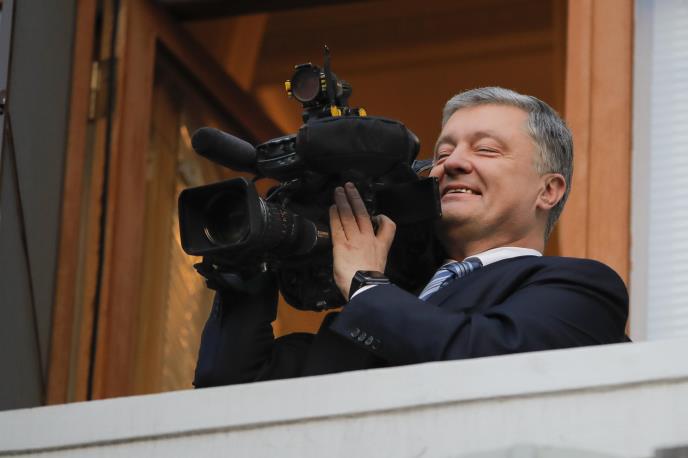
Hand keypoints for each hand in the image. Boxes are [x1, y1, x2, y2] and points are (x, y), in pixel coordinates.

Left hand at [329, 182, 395, 298]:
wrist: (366, 290)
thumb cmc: (370, 284)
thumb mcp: (378, 267)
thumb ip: (372, 255)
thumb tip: (362, 253)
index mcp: (380, 246)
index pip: (388, 226)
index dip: (383, 218)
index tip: (378, 215)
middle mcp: (369, 240)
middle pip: (363, 213)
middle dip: (356, 198)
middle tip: (350, 186)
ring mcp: (355, 240)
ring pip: (349, 215)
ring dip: (343, 201)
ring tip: (339, 191)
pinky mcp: (342, 245)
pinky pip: (338, 226)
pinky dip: (335, 215)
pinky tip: (332, 207)